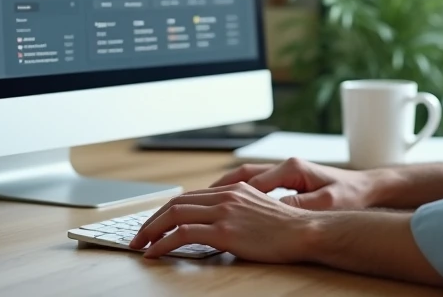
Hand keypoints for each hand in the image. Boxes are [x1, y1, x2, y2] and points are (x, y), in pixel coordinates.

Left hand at [129, 182, 312, 260]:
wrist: (304, 231)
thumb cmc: (286, 228)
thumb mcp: (258, 211)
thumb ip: (237, 211)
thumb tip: (216, 226)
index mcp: (233, 190)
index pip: (189, 197)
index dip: (167, 210)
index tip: (155, 224)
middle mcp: (225, 196)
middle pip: (177, 203)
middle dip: (152, 220)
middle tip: (138, 236)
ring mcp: (224, 212)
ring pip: (174, 215)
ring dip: (151, 231)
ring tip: (140, 245)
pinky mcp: (224, 231)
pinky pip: (183, 234)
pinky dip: (163, 244)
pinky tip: (155, 253)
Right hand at [210, 157, 377, 209]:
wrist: (367, 188)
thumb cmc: (349, 195)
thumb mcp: (326, 203)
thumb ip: (300, 205)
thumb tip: (273, 210)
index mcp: (292, 168)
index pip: (252, 182)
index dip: (231, 195)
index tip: (211, 207)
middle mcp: (285, 165)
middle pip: (243, 175)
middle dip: (219, 188)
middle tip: (196, 201)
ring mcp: (286, 171)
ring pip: (247, 177)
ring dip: (227, 189)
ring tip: (205, 202)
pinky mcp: (289, 179)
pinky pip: (256, 184)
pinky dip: (240, 192)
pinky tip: (231, 205)